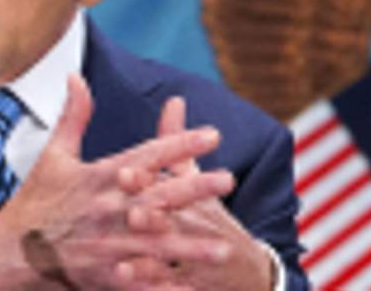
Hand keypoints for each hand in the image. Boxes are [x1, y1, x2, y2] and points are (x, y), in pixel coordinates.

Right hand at [0, 74, 234, 289]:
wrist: (6, 249)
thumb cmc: (35, 200)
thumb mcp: (53, 155)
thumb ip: (74, 116)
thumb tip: (76, 76)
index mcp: (98, 177)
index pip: (145, 156)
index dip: (180, 145)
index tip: (212, 136)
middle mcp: (105, 208)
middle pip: (157, 196)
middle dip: (195, 189)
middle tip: (229, 180)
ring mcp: (103, 244)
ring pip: (154, 244)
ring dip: (190, 245)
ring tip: (224, 247)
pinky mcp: (99, 275)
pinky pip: (137, 283)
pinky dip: (160, 287)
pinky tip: (187, 289)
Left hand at [113, 96, 273, 289]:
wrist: (248, 274)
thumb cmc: (211, 221)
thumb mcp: (197, 183)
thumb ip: (176, 147)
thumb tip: (173, 99)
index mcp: (192, 202)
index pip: (170, 186)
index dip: (146, 180)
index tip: (122, 173)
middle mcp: (198, 231)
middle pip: (174, 224)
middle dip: (154, 220)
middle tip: (131, 216)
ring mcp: (200, 265)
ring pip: (173, 265)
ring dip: (150, 267)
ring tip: (124, 268)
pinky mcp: (196, 290)